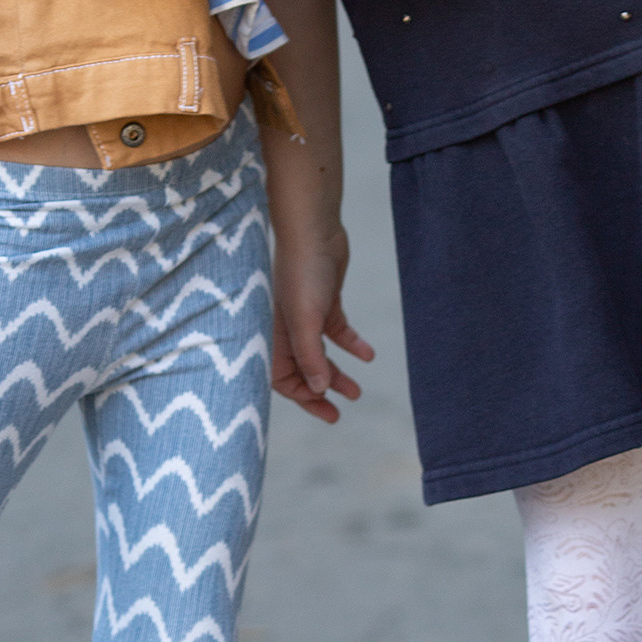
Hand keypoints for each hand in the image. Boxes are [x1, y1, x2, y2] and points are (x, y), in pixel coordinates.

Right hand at [273, 218, 373, 423]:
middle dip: (321, 392)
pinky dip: (351, 344)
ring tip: (357, 391)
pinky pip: (337, 332)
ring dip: (337, 373)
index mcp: (273, 336)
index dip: (303, 397)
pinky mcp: (325, 303)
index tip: (328, 410)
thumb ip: (310, 356)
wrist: (315, 230)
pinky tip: (368, 355)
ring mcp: (306, 316)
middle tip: (340, 411)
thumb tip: (318, 389)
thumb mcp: (306, 320)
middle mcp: (286, 330)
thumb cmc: (302, 272)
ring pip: (321, 355)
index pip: (283, 378)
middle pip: (302, 371)